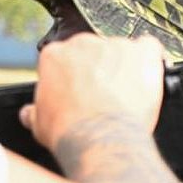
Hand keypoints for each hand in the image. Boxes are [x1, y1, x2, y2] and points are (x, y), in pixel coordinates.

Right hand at [20, 34, 165, 150]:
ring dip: (128, 69)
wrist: (101, 138)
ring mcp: (115, 46)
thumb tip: (30, 114)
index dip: (80, 77)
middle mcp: (84, 44)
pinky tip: (150, 76)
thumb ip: (36, 111)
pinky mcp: (141, 54)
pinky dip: (151, 60)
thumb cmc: (71, 132)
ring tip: (131, 95)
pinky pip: (150, 48)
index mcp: (55, 56)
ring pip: (124, 52)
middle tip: (111, 95)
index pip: (69, 59)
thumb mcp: (40, 123)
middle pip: (98, 53)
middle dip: (104, 71)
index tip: (86, 92)